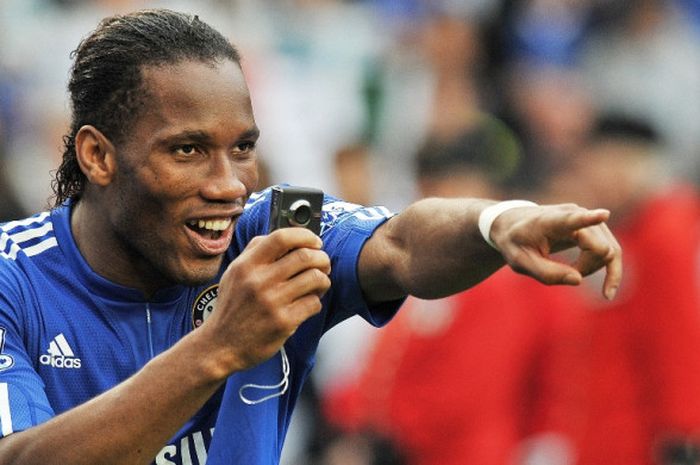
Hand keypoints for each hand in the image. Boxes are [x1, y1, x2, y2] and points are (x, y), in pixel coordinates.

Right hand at [200, 228, 330, 372]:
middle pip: (305, 256)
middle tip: (323, 264)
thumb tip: (284, 237)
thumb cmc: (231, 307)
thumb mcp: (233, 274)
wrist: (220, 345)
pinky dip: (316, 301)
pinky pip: (313, 303)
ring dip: (323, 279)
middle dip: (322, 258)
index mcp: (247, 265)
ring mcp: (272, 302)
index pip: (281, 238)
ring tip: (319, 284)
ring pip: (315, 278)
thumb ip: (254, 252)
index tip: (315, 241)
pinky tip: (308, 304)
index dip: (305, 236)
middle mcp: (259, 281)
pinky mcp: (283, 322)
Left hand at [490, 203, 621, 299]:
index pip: (572, 219)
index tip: (604, 215)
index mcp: (549, 221)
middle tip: (560, 273)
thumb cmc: (515, 242)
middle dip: (586, 268)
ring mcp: (587, 218)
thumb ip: (545, 273)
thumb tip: (578, 280)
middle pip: (599, 247)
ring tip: (568, 273)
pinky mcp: (595, 227)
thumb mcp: (520, 262)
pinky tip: (607, 292)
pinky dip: (611, 270)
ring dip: (593, 269)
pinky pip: (611, 250)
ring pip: (608, 250)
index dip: (589, 218)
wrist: (514, 224)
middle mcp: (574, 213)